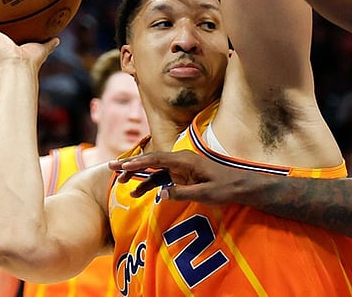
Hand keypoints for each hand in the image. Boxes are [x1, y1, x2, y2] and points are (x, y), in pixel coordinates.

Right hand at [110, 149, 258, 203]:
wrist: (241, 185)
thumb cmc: (226, 188)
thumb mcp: (206, 194)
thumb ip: (183, 193)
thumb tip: (162, 193)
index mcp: (185, 160)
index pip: (156, 159)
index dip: (138, 163)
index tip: (122, 167)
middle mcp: (180, 160)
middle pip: (151, 161)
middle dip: (130, 165)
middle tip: (110, 169)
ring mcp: (180, 167)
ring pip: (153, 170)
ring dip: (137, 176)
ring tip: (118, 183)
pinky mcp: (182, 175)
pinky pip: (161, 177)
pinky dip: (148, 183)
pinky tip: (136, 193)